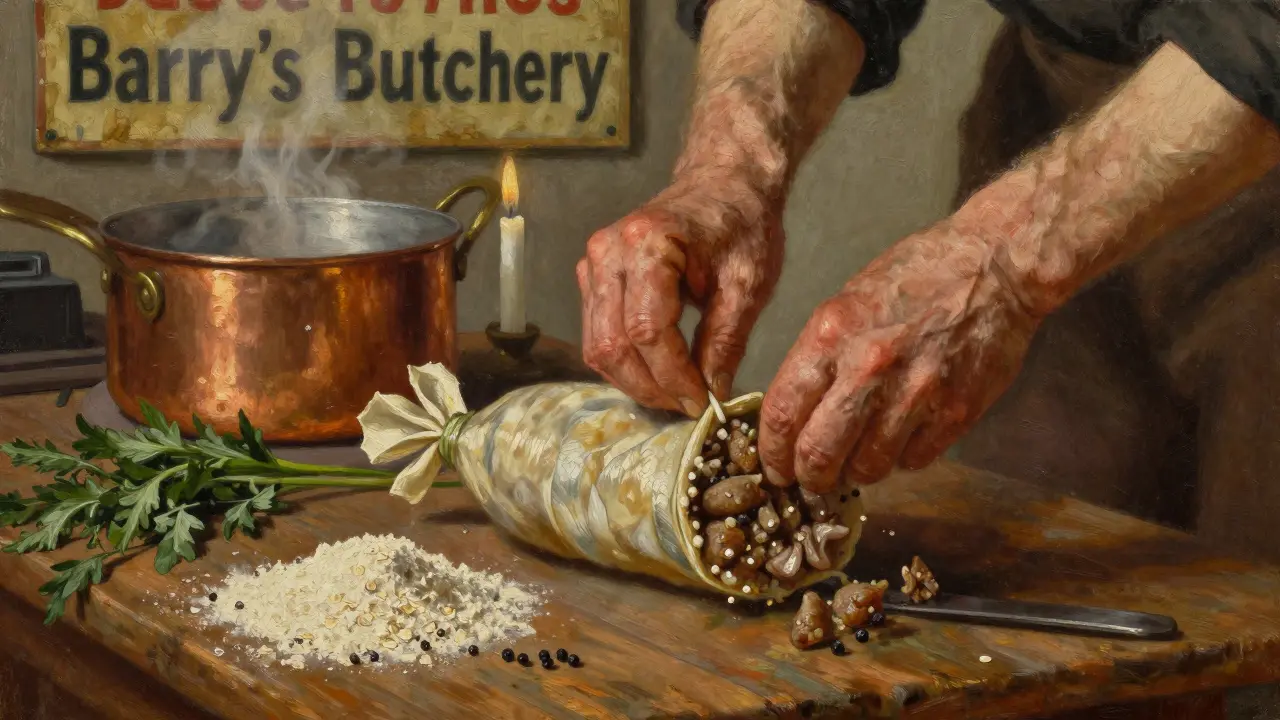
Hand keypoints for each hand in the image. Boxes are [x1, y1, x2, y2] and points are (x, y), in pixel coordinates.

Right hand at [577, 177, 783, 415]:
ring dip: (635, 381)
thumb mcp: (747, 285)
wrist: (724, 184)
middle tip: (689, 407)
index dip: (673, 377)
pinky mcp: (592, 275)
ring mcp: (594, 262)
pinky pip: (597, 334)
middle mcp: (609, 251)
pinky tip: (657, 373)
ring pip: (598, 345)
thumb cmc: (741, 226)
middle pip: (613, 344)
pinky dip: (624, 362)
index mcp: (649, 244)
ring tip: (675, 394)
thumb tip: (712, 396)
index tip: (702, 403)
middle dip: (651, 386)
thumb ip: (725, 342)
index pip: (648, 331)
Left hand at [758, 220, 1041, 491]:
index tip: (775, 467)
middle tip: (812, 479)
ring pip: (868, 468)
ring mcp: (914, 393)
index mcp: (830, 335)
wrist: (993, 266)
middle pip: (819, 455)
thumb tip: (792, 415)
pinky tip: (903, 435)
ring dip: (858, 470)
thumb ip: (817, 359)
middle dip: (810, 477)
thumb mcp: (845, 303)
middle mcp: (868, 368)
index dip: (772, 453)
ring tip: (860, 454)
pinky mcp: (955, 412)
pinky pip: (913, 461)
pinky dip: (902, 458)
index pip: (782, 414)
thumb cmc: (915, 278)